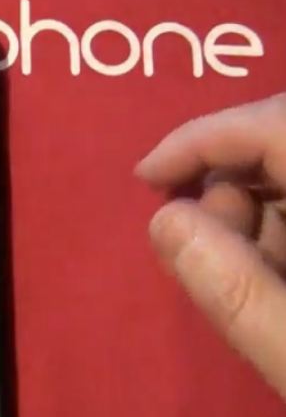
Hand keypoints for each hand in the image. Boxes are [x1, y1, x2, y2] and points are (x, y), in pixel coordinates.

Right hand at [136, 93, 285, 400]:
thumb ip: (236, 292)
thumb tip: (165, 221)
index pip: (279, 125)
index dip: (204, 138)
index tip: (145, 178)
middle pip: (283, 141)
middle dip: (227, 184)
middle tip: (198, 244)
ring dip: (253, 214)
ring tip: (238, 273)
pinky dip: (278, 231)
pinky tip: (270, 275)